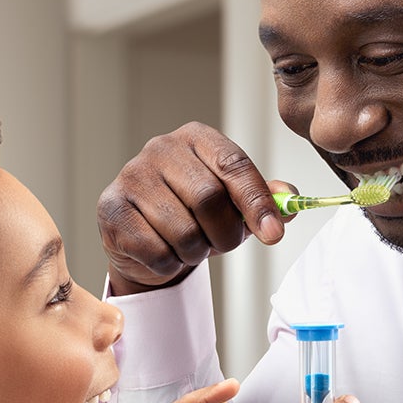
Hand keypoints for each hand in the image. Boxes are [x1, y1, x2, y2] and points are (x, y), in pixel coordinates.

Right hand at [97, 122, 290, 295]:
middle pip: (209, 199)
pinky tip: (163, 253)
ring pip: (183, 232)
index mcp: (197, 138)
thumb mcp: (233, 204)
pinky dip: (169, 264)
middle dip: (225, 234)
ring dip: (196, 253)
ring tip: (190, 247)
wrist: (144, 240)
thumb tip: (291, 201)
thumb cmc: (192, 215)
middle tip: (222, 244)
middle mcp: (160, 148)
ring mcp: (131, 176)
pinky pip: (156, 252)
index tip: (273, 234)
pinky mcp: (111, 209)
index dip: (257, 202)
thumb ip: (265, 198)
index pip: (234, 165)